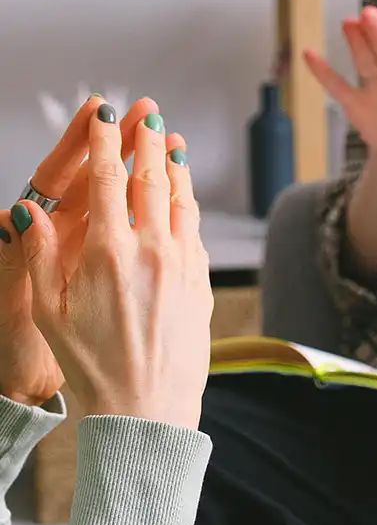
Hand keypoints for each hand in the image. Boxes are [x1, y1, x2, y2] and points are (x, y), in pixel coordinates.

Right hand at [12, 107, 211, 429]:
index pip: (107, 179)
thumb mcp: (49, 314)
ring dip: (177, 167)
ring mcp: (184, 266)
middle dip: (149, 141)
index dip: (106, 140)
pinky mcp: (202, 283)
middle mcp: (152, 251)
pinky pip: (197, 231)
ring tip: (173, 144)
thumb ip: (39, 255)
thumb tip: (25, 210)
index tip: (106, 114)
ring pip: (183, 201)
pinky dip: (190, 205)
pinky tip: (186, 198)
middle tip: (149, 114)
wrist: (147, 410)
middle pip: (152, 180)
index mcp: (109, 253)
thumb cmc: (93, 367)